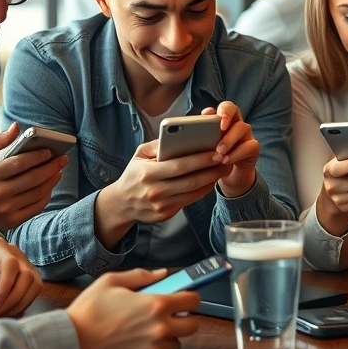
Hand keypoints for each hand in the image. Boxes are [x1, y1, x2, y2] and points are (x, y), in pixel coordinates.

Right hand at [0, 123, 68, 231]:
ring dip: (51, 181)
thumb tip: (16, 128)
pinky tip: (48, 187)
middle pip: (33, 178)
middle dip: (51, 167)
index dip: (37, 156)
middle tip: (63, 158)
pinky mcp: (10, 222)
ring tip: (58, 171)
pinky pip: (35, 208)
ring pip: (37, 193)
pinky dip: (45, 197)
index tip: (50, 150)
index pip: (19, 163)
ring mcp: (5, 210)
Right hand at [65, 268, 200, 348]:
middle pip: (193, 325)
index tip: (183, 296)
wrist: (73, 342)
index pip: (193, 300)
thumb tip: (161, 274)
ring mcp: (154, 348)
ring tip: (149, 328)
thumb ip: (141, 275)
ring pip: (177, 343)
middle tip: (168, 313)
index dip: (189, 296)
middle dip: (184, 318)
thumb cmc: (89, 310)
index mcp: (156, 304)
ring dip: (169, 336)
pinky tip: (138, 341)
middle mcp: (160, 328)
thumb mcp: (111, 281)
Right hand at [94, 140, 229, 247]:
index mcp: (148, 173)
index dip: (200, 159)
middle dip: (211, 169)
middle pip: (190, 180)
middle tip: (226, 159)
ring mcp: (161, 205)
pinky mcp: (166, 214)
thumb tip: (181, 134)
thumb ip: (158, 144)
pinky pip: (189, 201)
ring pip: (193, 192)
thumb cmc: (134, 173)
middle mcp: (155, 191)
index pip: (179, 165)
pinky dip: (202, 190)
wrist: (122, 203)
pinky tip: (211, 180)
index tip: (216, 151)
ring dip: (211, 180)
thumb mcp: (139, 155)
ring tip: (223, 168)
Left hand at [201, 101, 259, 197]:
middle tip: (219, 130)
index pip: (226, 106)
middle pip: (235, 110)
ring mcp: (247, 134)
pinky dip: (236, 154)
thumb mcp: (204, 146)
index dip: (222, 110)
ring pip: (242, 127)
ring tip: (219, 151)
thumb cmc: (212, 156)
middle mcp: (236, 122)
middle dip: (226, 118)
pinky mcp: (253, 148)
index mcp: (224, 119)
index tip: (215, 118)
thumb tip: (191, 127)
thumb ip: (200, 135)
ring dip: (229, 139)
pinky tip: (225, 160)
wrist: (228, 175)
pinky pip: (249, 146)